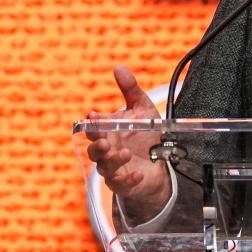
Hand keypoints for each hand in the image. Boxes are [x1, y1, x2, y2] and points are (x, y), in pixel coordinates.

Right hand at [86, 65, 171, 220]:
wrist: (159, 160)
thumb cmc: (144, 133)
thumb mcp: (141, 108)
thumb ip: (129, 89)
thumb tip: (117, 67)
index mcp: (107, 131)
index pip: (93, 127)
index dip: (92, 123)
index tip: (95, 116)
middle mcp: (106, 150)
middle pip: (93, 150)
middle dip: (97, 145)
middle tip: (104, 140)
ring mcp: (113, 168)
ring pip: (104, 167)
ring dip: (113, 160)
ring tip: (125, 153)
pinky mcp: (124, 183)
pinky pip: (121, 184)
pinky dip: (129, 179)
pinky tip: (138, 174)